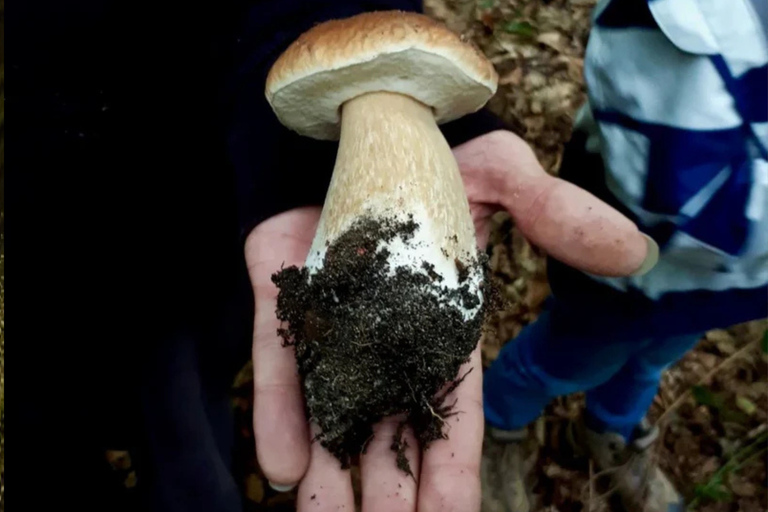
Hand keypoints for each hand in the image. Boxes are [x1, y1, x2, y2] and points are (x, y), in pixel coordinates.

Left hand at [244, 130, 655, 511]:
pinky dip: (281, 414)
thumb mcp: (507, 178)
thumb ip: (560, 216)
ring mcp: (335, 322)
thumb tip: (634, 251)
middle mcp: (388, 337)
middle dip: (388, 494)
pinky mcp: (287, 298)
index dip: (451, 475)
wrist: (363, 118)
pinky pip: (280, 364)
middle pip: (391, 433)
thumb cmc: (438, 150)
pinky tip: (284, 468)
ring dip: (331, 477)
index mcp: (443, 327)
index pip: (452, 417)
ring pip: (334, 414)